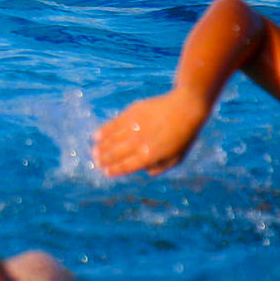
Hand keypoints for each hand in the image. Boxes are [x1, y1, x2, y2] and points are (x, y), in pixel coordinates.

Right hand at [93, 88, 213, 177]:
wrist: (185, 107)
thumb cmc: (184, 134)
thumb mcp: (177, 157)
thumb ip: (161, 167)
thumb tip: (146, 171)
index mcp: (149, 155)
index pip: (126, 166)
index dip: (113, 170)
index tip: (105, 172)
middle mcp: (138, 143)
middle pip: (115, 154)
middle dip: (104, 160)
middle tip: (97, 163)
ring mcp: (132, 127)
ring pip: (111, 140)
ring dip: (100, 148)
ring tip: (94, 152)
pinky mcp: (130, 114)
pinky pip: (112, 125)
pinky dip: (103, 131)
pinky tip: (96, 136)